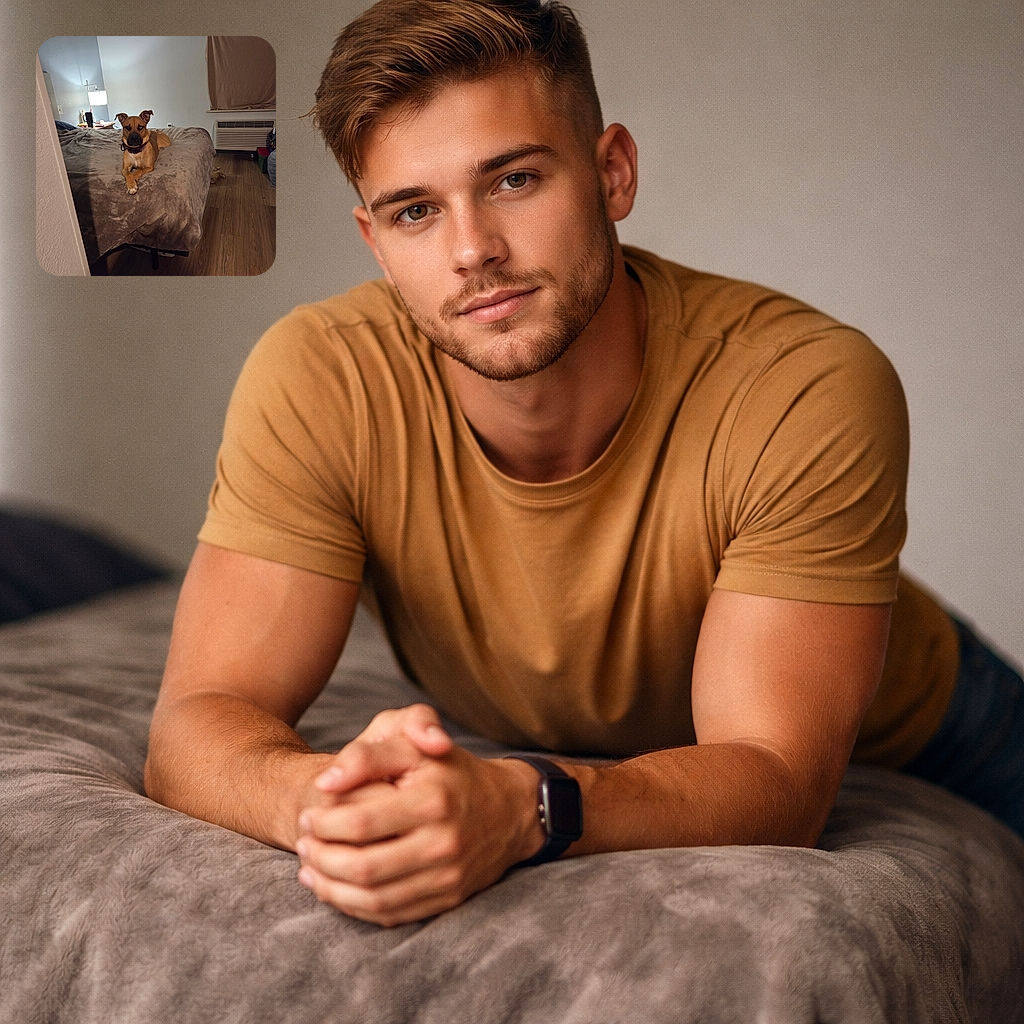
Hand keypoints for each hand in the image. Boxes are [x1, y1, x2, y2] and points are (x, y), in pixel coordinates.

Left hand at [295, 706, 541, 925]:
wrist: (508, 807)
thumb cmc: (448, 768)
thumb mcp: (412, 744)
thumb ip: (367, 754)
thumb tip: (326, 782)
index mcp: (433, 799)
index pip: (361, 823)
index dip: (324, 824)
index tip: (307, 816)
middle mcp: (444, 841)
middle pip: (364, 867)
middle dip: (321, 859)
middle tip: (302, 845)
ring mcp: (449, 875)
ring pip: (375, 898)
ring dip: (331, 889)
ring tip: (310, 869)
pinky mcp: (449, 898)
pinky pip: (392, 914)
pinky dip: (355, 907)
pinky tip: (336, 890)